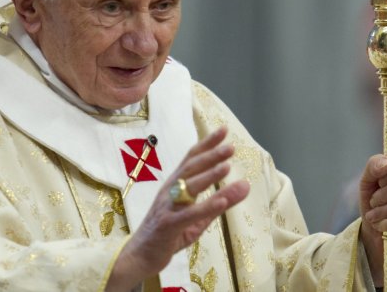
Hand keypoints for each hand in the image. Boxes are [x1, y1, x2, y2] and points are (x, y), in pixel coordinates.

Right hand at [106, 126, 249, 290]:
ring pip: (189, 186)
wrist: (140, 256)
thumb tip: (246, 185)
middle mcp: (170, 191)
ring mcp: (167, 207)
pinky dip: (206, 206)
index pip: (191, 159)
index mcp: (175, 185)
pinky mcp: (168, 225)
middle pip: (191, 168)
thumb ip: (220, 201)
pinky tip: (222, 202)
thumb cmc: (169, 234)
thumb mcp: (198, 217)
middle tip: (231, 146)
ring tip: (227, 167)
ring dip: (209, 176)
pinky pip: (189, 214)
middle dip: (211, 155)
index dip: (207, 144)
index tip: (224, 130)